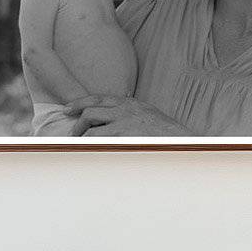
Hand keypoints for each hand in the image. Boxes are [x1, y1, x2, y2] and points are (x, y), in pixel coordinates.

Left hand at [64, 96, 188, 136]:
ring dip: (83, 137)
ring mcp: (123, 122)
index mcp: (131, 104)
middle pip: (91, 110)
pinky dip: (90, 146)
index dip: (80, 102)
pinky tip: (87, 151)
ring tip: (80, 146)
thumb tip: (117, 117)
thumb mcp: (149, 116)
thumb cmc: (168, 135)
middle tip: (71, 131)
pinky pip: (98, 140)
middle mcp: (125, 109)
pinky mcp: (122, 135)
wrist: (183, 142)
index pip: (99, 98)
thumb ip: (132, 114)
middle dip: (77, 121)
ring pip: (91, 127)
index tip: (68, 108)